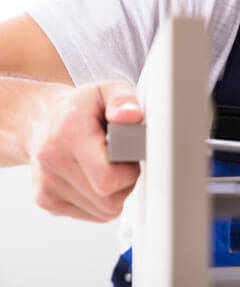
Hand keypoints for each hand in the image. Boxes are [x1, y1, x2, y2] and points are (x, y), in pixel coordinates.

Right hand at [25, 81, 142, 221]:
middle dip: (127, 182)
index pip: (107, 177)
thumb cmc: (81, 108)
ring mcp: (47, 186)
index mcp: (70, 133)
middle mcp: (53, 161)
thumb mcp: (107, 90)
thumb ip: (123, 99)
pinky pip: (94, 214)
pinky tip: (97, 177)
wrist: (41, 122)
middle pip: (109, 199)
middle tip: (124, 160)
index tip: (131, 153)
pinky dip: (103, 200)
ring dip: (116, 193)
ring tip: (110, 166)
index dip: (129, 170)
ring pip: (105, 210)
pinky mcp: (47, 202)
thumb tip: (132, 116)